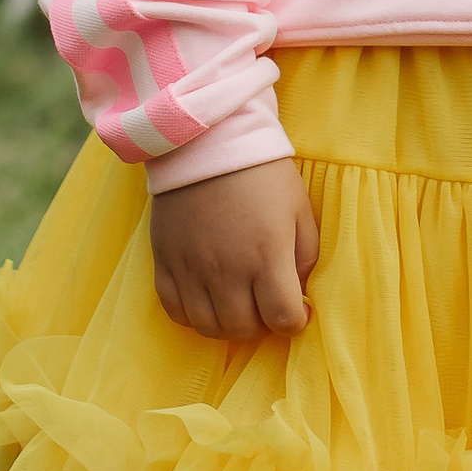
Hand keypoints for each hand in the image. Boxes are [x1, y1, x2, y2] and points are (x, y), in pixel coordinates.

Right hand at [149, 157, 319, 340]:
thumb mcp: (300, 210)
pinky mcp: (165, 260)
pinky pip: (174, 310)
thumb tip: (297, 292)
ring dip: (228, 325)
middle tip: (266, 305)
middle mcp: (227, 269)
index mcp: (267, 255)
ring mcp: (191, 268)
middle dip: (262, 325)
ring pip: (208, 327)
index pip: (283, 318)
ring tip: (238, 305)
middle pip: (243, 329)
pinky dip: (192, 315)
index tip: (297, 311)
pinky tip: (207, 300)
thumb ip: (305, 257)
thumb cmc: (263, 174)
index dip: (295, 322)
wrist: (209, 141)